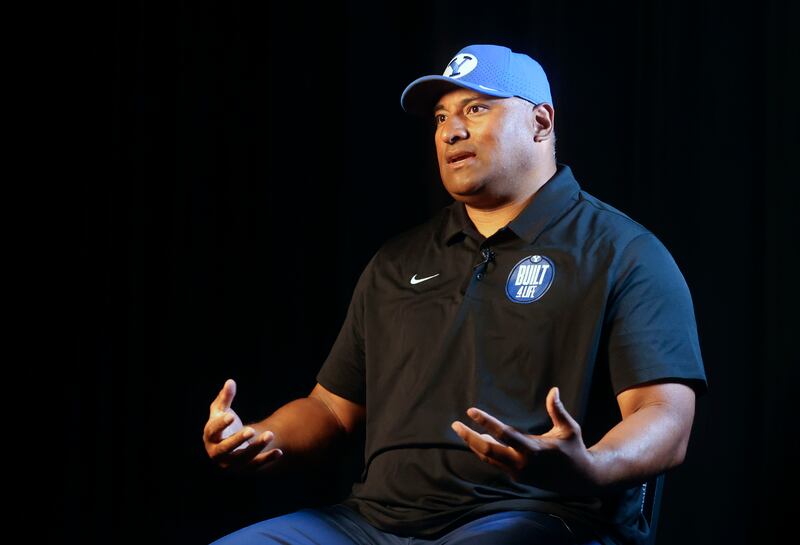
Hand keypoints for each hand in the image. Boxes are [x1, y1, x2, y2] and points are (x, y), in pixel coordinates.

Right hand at [203, 379, 282, 470]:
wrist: (231, 446)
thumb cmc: (225, 425)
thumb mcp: (222, 410)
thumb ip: (225, 397)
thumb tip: (230, 381)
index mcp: (210, 437)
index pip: (212, 431)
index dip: (220, 424)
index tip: (231, 416)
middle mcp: (217, 453)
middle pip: (225, 448)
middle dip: (238, 440)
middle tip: (251, 430)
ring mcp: (230, 463)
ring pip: (243, 458)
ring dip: (257, 447)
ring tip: (270, 434)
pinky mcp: (244, 469)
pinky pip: (256, 466)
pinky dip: (267, 459)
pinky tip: (279, 452)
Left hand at [450, 387, 598, 493]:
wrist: (579, 479)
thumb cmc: (574, 449)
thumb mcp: (569, 428)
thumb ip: (558, 410)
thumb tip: (553, 389)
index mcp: (535, 450)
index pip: (504, 434)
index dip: (486, 422)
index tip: (471, 411)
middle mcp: (523, 463)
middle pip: (488, 451)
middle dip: (469, 437)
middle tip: (455, 424)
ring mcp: (518, 472)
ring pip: (488, 458)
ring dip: (473, 444)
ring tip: (461, 430)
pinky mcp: (516, 477)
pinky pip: (494, 463)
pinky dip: (483, 451)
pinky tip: (477, 440)